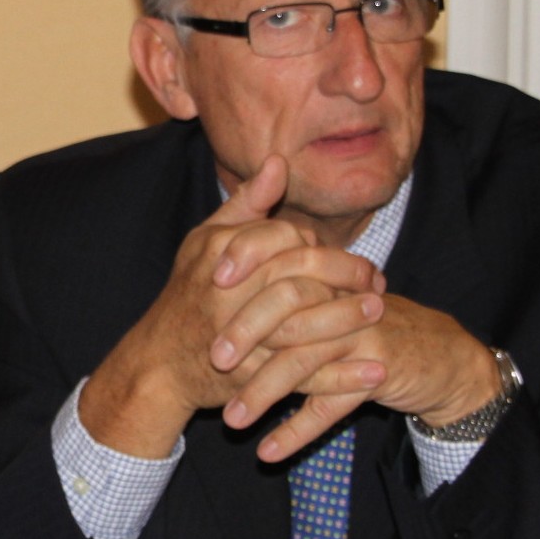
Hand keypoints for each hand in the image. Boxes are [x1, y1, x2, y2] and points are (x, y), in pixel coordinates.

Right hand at [79, 157, 383, 455]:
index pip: (287, 238)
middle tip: (378, 285)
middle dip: (346, 277)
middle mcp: (227, 292)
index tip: (352, 257)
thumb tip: (278, 161)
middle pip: (301, 276)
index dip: (325, 246)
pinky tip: (373, 372)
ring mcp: (236, 336)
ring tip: (381, 314)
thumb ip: (246, 203)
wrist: (158, 362)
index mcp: (221, 253)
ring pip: (304, 323)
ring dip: (347, 320)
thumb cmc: (188, 295)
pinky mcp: (247, 377)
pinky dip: (341, 377)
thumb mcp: (205, 241)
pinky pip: (303, 376)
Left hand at [228, 293, 501, 461]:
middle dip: (247, 335)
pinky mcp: (379, 372)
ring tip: (231, 420)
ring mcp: (362, 337)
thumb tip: (222, 281)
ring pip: (305, 363)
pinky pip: (333, 406)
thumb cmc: (369, 327)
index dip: (247, 270)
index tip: (207, 285)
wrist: (442, 355)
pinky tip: (268, 453)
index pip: (280, 264)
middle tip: (212, 360)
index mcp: (326, 276)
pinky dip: (298, 431)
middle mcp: (343, 301)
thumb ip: (287, 290)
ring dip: (264, 392)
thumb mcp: (331, 301)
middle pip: (288, 311)